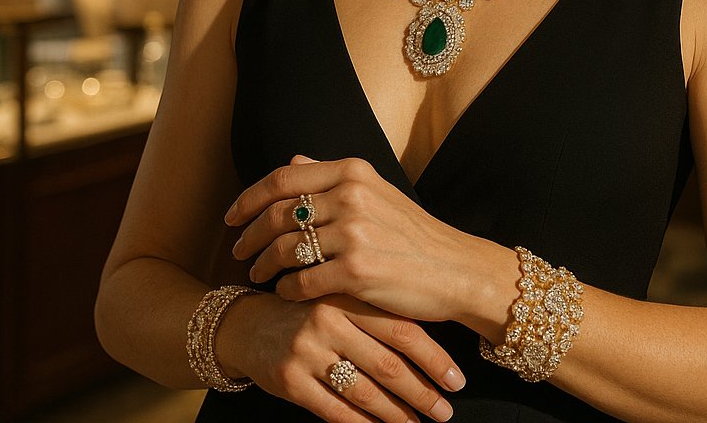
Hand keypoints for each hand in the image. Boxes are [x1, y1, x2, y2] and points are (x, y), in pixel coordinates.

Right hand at [219, 291, 463, 422]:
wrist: (250, 323)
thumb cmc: (310, 309)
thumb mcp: (342, 297)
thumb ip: (377, 312)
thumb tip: (433, 345)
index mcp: (349, 295)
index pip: (401, 329)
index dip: (433, 357)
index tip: (457, 380)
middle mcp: (329, 320)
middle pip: (387, 364)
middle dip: (421, 392)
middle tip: (446, 411)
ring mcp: (308, 351)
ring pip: (364, 392)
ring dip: (397, 414)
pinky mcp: (290, 381)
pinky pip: (335, 410)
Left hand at [225, 155, 483, 323]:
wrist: (453, 268)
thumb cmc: (412, 233)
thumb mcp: (376, 191)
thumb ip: (332, 175)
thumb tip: (293, 160)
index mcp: (354, 171)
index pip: (283, 179)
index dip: (249, 198)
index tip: (232, 217)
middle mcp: (351, 196)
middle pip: (277, 214)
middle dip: (248, 235)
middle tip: (239, 252)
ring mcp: (355, 234)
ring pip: (284, 249)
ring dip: (263, 265)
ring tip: (257, 275)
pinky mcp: (357, 272)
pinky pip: (301, 282)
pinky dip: (285, 290)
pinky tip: (284, 293)